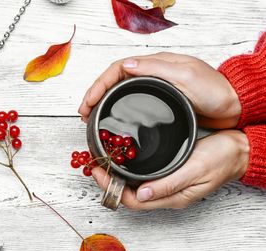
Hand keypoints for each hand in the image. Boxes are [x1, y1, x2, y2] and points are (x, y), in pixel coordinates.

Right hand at [78, 53, 241, 128]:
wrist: (233, 106)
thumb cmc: (214, 91)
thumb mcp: (186, 77)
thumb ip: (156, 70)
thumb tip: (126, 66)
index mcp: (156, 64)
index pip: (118, 69)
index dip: (99, 84)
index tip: (88, 102)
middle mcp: (152, 74)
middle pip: (114, 80)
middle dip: (95, 94)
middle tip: (83, 113)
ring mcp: (154, 88)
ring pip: (119, 91)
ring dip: (102, 102)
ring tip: (90, 117)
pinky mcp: (157, 103)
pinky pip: (129, 102)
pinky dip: (115, 109)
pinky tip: (111, 120)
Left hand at [91, 130, 248, 209]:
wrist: (239, 150)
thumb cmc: (222, 159)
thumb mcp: (196, 170)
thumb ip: (169, 184)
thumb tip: (140, 195)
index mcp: (172, 198)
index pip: (132, 201)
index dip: (111, 188)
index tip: (98, 172)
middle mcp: (166, 195)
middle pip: (129, 196)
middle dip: (108, 183)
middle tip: (94, 165)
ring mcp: (167, 186)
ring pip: (133, 188)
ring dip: (116, 177)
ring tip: (103, 162)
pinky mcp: (168, 176)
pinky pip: (142, 178)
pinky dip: (127, 170)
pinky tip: (122, 159)